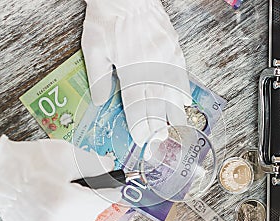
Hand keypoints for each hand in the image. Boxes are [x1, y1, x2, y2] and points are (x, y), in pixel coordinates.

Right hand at [0, 135, 120, 220]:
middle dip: (97, 199)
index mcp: (65, 200)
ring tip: (74, 189)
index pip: (102, 200)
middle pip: (89, 213)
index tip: (116, 186)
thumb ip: (93, 164)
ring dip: (81, 206)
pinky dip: (63, 212)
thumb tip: (109, 166)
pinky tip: (57, 197)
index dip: (112, 190)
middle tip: (95, 184)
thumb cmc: (26, 160)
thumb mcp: (66, 155)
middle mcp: (54, 219)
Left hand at [82, 0, 191, 146]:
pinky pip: (182, 76)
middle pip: (158, 105)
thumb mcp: (93, 48)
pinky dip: (184, 92)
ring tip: (178, 130)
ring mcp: (166, 60)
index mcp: (130, 70)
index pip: (138, 107)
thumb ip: (98, 77)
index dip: (141, 127)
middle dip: (161, 127)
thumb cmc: (108, 18)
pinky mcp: (174, 50)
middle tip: (164, 143)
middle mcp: (151, 68)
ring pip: (173, 94)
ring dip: (175, 114)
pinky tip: (186, 103)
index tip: (144, 141)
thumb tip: (100, 100)